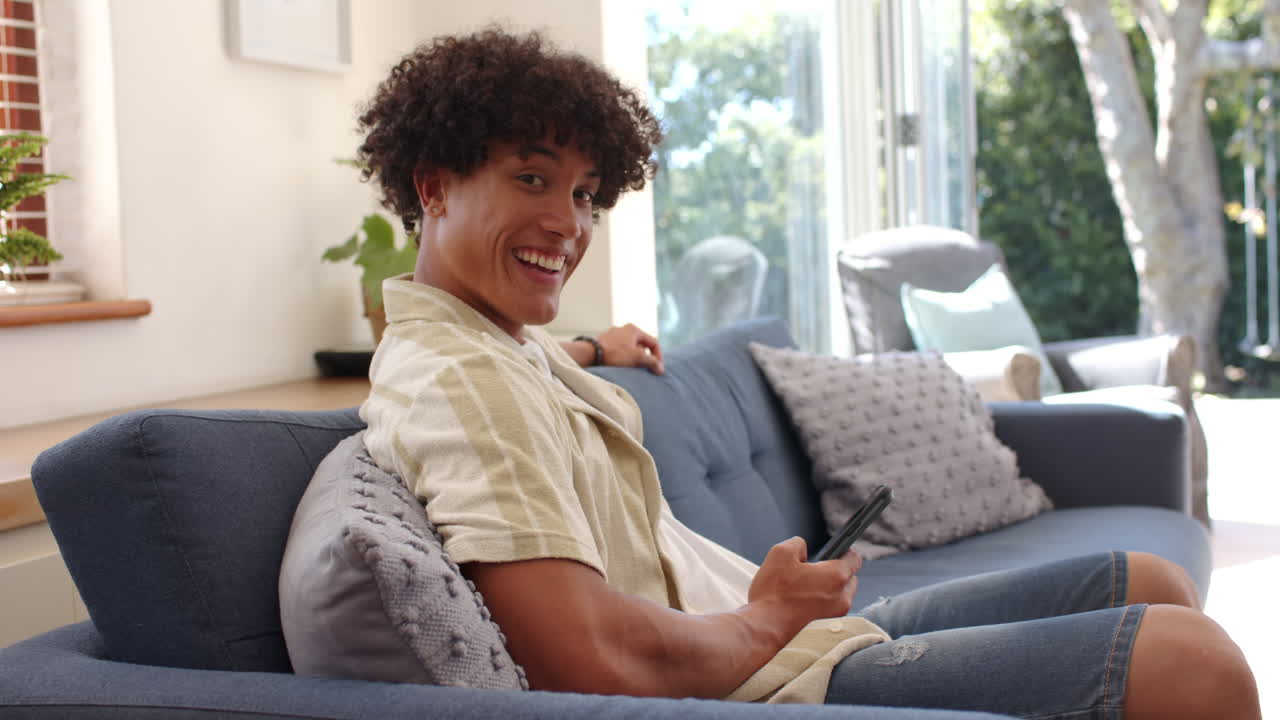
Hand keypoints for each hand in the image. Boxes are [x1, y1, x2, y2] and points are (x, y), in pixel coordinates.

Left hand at [597, 324, 664, 374]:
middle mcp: (624, 329)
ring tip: (633, 368)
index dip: (658, 356)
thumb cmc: (614, 354)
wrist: (590, 354)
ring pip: (630, 348)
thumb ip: (651, 362)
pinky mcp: (605, 342)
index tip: (657, 368)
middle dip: (645, 357)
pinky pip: (620, 350)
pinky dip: (624, 357)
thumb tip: (661, 369)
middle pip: (642, 345)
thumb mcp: (637, 357)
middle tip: (645, 368)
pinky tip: (621, 366)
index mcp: (634, 329)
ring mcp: (613, 335)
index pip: (653, 342)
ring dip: (634, 358)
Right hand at [746, 537, 861, 641]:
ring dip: (829, 586)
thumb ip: (798, 544)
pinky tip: (802, 598)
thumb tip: (804, 549)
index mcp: (836, 575)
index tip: (832, 550)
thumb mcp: (781, 553)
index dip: (843, 551)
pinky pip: (832, 605)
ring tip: (805, 585)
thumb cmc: (774, 592)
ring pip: (841, 592)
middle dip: (834, 570)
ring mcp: (836, 612)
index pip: (855, 559)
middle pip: (849, 576)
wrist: (765, 626)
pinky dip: (822, 600)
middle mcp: (842, 595)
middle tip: (812, 569)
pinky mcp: (826, 622)